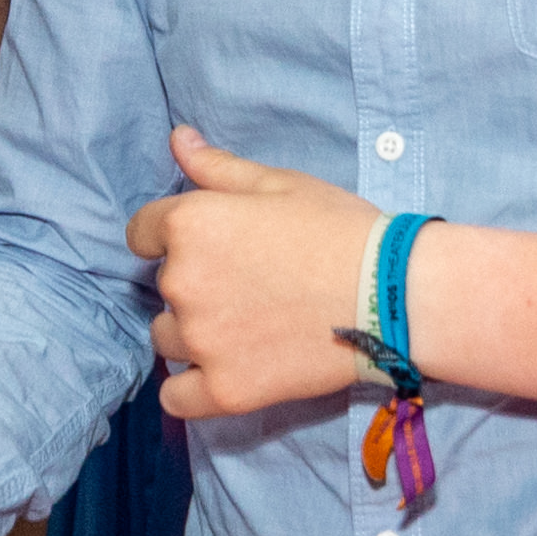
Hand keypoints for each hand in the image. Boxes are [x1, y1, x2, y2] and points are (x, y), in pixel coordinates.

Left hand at [125, 125, 378, 420]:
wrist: (394, 295)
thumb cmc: (341, 231)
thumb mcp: (280, 184)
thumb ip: (218, 166)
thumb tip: (177, 138)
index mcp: (190, 225)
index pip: (143, 233)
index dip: (171, 237)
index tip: (211, 247)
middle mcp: (182, 282)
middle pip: (162, 286)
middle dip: (196, 283)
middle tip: (250, 284)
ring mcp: (201, 340)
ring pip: (167, 338)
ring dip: (193, 333)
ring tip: (248, 325)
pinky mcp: (224, 389)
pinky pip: (176, 396)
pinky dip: (192, 387)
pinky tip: (224, 371)